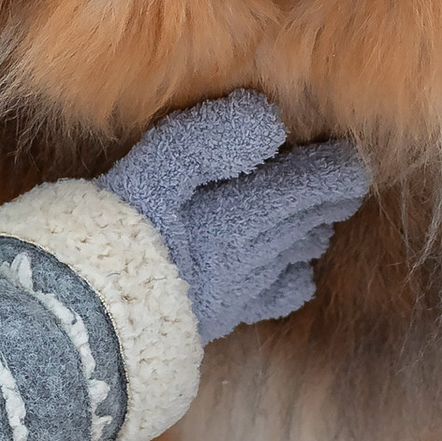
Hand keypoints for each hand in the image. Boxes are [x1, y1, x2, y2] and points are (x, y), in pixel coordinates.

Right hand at [101, 92, 369, 344]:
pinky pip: (277, 296)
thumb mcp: (150, 171)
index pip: (310, 185)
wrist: (88, 320)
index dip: (337, 168)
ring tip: (318, 213)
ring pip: (297, 254)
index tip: (353, 153)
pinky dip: (293, 278)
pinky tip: (292, 272)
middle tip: (347, 178)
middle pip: (308, 219)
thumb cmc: (115, 235)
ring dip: (312, 230)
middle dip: (330, 197)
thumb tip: (267, 120)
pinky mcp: (222, 318)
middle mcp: (254, 253)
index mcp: (241, 213)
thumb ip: (208, 139)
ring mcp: (241, 289)